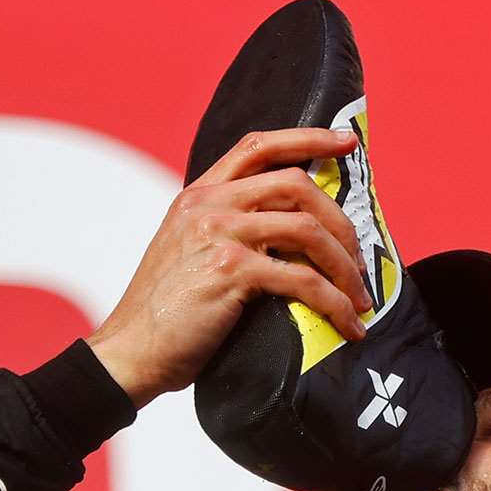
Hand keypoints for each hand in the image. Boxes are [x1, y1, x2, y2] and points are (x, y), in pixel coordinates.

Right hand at [85, 127, 374, 405]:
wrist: (131, 352)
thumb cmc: (165, 316)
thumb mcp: (189, 255)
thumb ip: (226, 234)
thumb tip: (284, 242)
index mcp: (198, 194)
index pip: (258, 147)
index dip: (308, 138)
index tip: (346, 141)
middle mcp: (208, 204)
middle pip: (295, 185)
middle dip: (341, 221)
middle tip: (359, 259)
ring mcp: (219, 234)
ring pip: (307, 230)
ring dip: (345, 267)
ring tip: (359, 299)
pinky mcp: (230, 272)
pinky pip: (302, 280)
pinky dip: (335, 303)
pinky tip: (348, 326)